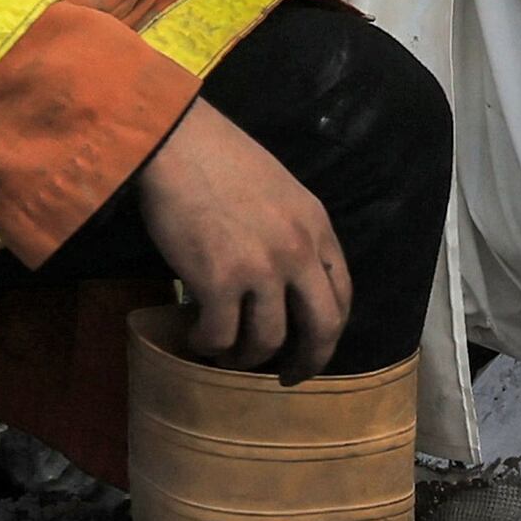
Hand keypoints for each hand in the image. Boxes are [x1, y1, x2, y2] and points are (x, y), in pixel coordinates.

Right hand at [132, 97, 350, 375]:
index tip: (314, 347)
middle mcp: (298, 252)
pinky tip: (196, 337)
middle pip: (322, 326)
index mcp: (317, 228)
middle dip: (309, 360)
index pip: (343, 294)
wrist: (178, 143)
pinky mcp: (219, 281)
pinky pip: (221, 335)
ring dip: (247, 356)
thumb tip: (284, 277)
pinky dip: (209, 345)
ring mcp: (261, 268)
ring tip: (227, 353)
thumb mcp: (281, 192)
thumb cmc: (221, 160)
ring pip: (268, 339)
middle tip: (288, 376)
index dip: (330, 329)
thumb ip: (293, 232)